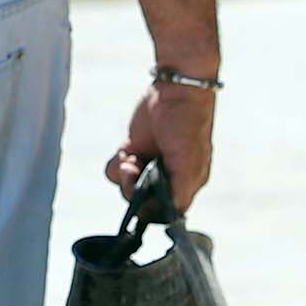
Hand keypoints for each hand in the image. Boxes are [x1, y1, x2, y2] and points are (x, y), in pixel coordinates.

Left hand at [107, 81, 214, 213]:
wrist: (174, 90)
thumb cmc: (188, 125)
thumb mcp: (189, 161)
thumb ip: (180, 191)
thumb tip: (172, 215)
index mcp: (185, 183)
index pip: (165, 211)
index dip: (150, 209)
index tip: (143, 197)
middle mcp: (166, 177)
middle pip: (142, 201)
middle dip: (134, 189)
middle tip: (135, 170)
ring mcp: (148, 164)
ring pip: (126, 187)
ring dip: (125, 176)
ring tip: (131, 159)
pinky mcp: (133, 150)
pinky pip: (116, 170)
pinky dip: (117, 163)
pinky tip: (127, 150)